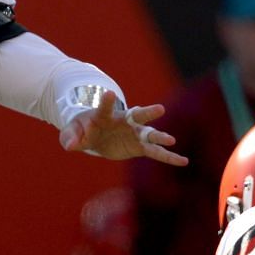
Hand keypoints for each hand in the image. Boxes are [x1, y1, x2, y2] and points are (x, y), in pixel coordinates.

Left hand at [59, 89, 185, 164]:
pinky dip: (169, 157)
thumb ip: (70, 138)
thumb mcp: (72, 133)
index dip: (106, 102)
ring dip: (160, 136)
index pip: (105, 108)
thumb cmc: (82, 130)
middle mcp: (124, 122)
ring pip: (150, 134)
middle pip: (137, 115)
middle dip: (147, 112)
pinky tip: (183, 161)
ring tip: (171, 140)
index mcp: (105, 115)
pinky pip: (156, 152)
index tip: (110, 93)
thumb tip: (71, 146)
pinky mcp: (139, 147)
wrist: (95, 134)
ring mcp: (134, 133)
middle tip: (160, 109)